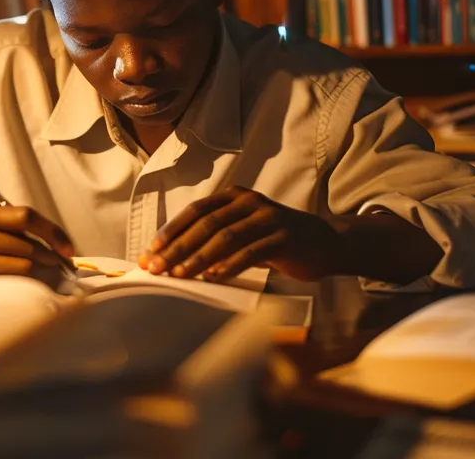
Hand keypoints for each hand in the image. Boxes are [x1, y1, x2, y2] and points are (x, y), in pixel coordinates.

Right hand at [0, 205, 75, 285]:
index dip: (53, 233)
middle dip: (51, 260)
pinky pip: (8, 286)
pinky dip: (27, 289)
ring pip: (21, 269)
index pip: (26, 217)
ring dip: (43, 276)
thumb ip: (15, 228)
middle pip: (27, 247)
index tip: (69, 250)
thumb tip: (60, 248)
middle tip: (63, 269)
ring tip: (52, 280)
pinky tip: (33, 291)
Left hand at [141, 187, 339, 282]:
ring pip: (226, 237)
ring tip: (180, 275)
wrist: (324, 243)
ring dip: (199, 258)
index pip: (195, 211)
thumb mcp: (243, 234)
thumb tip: (171, 260)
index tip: (150, 252)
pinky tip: (214, 277)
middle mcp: (249, 202)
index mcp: (234, 197)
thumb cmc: (274, 241)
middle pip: (206, 224)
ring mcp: (268, 218)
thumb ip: (214, 241)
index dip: (171, 231)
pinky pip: (252, 251)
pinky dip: (230, 265)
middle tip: (157, 268)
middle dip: (178, 247)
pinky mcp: (284, 237)